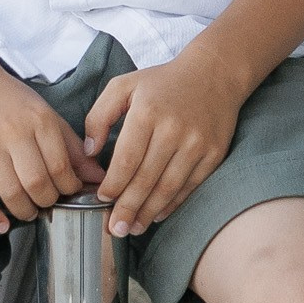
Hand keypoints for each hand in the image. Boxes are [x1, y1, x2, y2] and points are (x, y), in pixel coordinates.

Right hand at [0, 53, 101, 235]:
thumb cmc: (12, 101)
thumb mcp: (46, 115)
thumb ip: (73, 147)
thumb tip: (99, 177)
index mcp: (39, 120)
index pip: (61, 166)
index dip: (69, 187)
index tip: (69, 192)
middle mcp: (13, 132)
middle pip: (37, 182)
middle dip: (47, 201)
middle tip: (48, 202)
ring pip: (10, 192)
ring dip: (24, 211)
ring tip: (29, 212)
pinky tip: (1, 225)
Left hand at [86, 45, 246, 236]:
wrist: (215, 73)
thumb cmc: (162, 82)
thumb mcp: (124, 86)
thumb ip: (99, 116)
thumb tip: (89, 152)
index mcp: (147, 112)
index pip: (126, 159)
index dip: (113, 185)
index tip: (102, 200)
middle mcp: (173, 130)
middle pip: (146, 179)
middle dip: (127, 208)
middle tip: (114, 229)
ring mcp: (196, 144)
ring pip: (168, 188)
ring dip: (148, 212)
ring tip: (132, 228)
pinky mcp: (213, 154)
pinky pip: (189, 186)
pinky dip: (172, 204)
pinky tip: (157, 214)